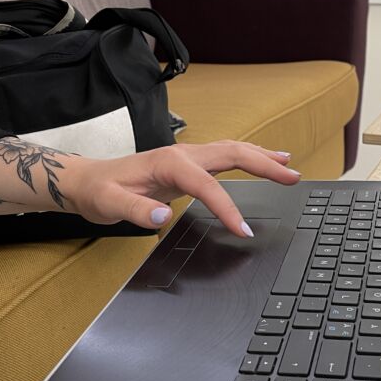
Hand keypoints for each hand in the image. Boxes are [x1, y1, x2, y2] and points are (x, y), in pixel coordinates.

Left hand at [63, 140, 299, 234]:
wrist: (86, 180)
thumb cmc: (99, 192)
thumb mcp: (110, 205)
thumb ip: (137, 210)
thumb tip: (164, 216)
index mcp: (169, 163)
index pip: (208, 186)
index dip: (229, 208)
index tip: (245, 230)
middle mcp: (183, 154)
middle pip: (233, 154)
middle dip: (265, 165)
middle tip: (294, 177)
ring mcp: (187, 156)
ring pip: (233, 150)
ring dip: (262, 156)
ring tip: (289, 164)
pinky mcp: (188, 163)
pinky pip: (226, 156)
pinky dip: (249, 156)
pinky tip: (263, 158)